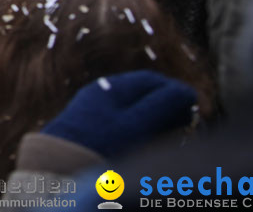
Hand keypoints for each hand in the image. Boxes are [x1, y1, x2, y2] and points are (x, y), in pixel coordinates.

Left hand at [41, 69, 197, 158]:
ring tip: (173, 142)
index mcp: (108, 89)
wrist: (56, 171)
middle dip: (169, 111)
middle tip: (188, 127)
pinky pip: (125, 135)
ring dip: (158, 128)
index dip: (176, 91)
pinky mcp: (92, 140)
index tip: (196, 106)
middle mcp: (100, 101)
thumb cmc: (97, 143)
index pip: (150, 81)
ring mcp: (95, 120)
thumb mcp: (136, 123)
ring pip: (136, 119)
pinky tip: (150, 154)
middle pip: (144, 99)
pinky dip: (143, 141)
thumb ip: (163, 105)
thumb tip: (187, 92)